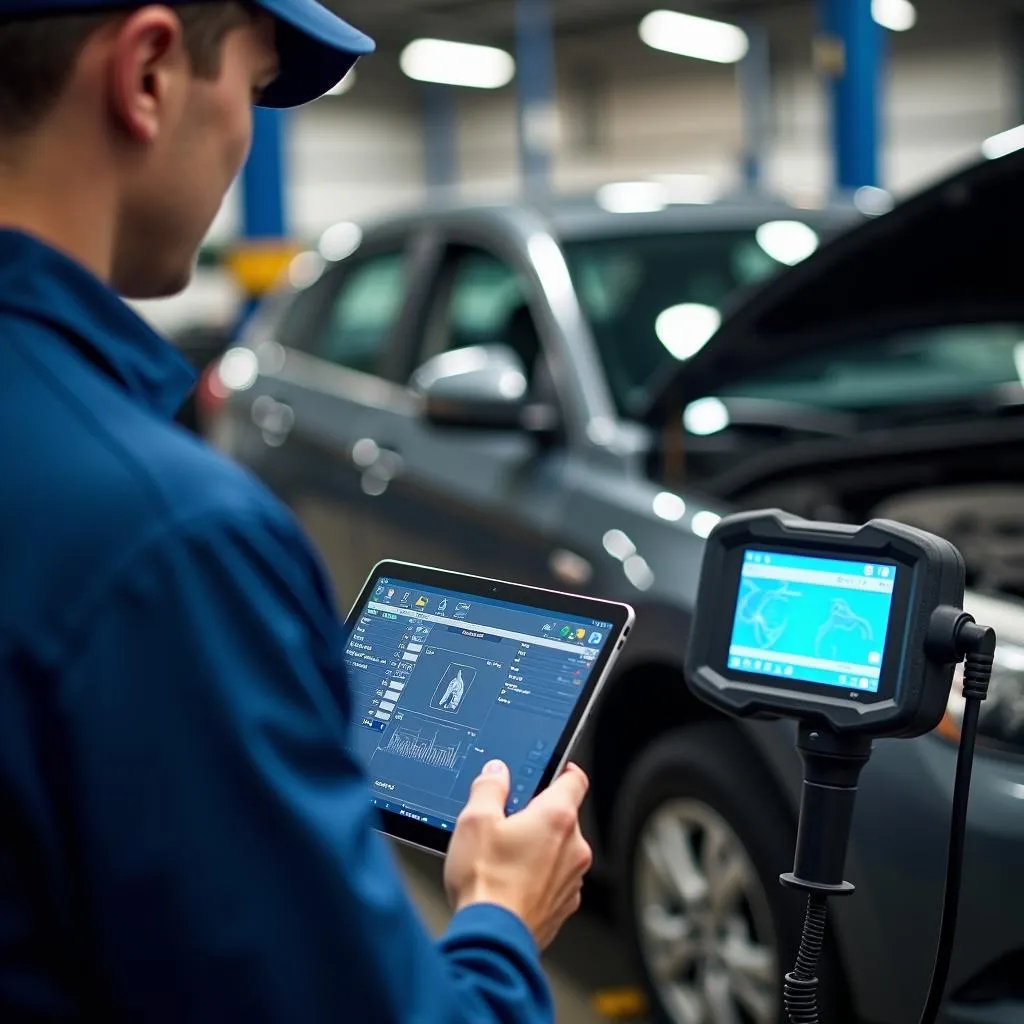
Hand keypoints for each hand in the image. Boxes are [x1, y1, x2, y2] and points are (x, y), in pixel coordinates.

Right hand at [444, 759, 592, 949]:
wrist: (492, 940)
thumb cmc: (486, 883)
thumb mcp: (475, 821)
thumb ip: (489, 788)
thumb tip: (496, 773)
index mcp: (557, 817)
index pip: (575, 779)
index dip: (564, 770)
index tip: (554, 769)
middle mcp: (574, 847)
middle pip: (564, 816)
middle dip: (540, 815)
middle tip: (509, 821)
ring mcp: (572, 879)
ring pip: (560, 850)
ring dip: (541, 848)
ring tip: (505, 857)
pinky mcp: (564, 905)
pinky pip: (556, 879)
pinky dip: (540, 877)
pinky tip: (512, 883)